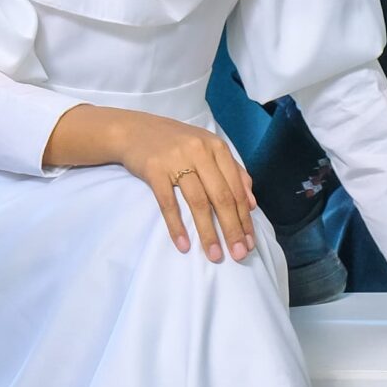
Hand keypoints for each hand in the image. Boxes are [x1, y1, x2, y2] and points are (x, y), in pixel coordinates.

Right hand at [109, 112, 257, 261]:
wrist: (134, 130)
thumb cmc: (176, 143)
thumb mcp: (208, 149)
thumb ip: (232, 172)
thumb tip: (251, 204)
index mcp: (217, 148)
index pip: (236, 188)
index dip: (244, 218)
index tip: (249, 243)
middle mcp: (200, 151)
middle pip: (221, 197)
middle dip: (232, 229)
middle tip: (239, 254)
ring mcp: (177, 160)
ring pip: (198, 202)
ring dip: (208, 232)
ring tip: (215, 255)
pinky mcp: (155, 169)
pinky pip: (168, 203)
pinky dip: (177, 226)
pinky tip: (184, 245)